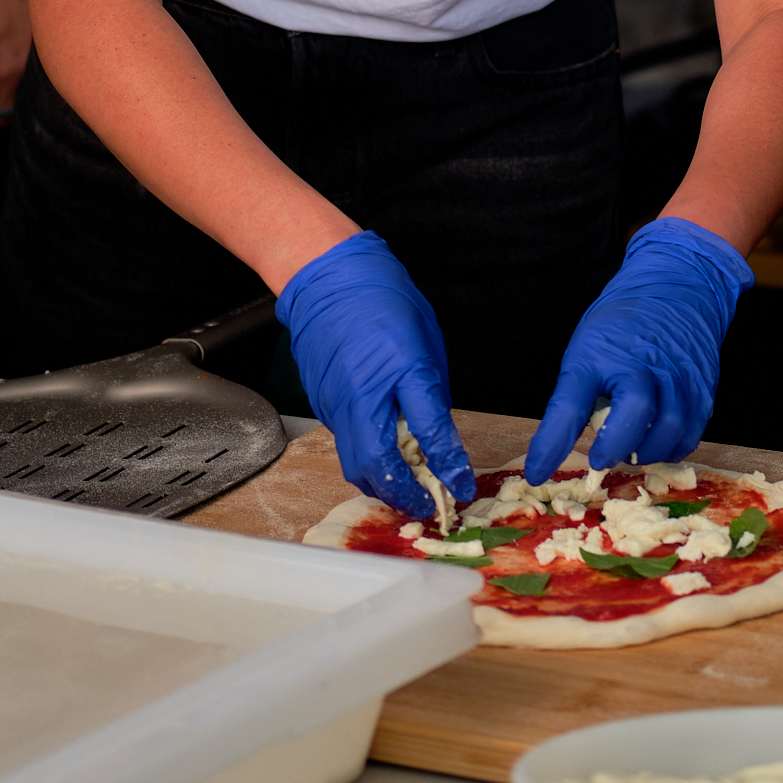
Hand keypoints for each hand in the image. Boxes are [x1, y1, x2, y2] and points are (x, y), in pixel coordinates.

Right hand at [276, 231, 476, 517]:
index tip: (461, 487)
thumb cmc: (382, 298)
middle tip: (429, 504)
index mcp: (398, 369)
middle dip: (403, 494)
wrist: (329, 277)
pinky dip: (366, 458)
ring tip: (410, 489)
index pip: (428, 430)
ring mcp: (334, 404)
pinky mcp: (321, 405)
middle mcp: (361, 395)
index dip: (448, 465)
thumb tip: (439, 431)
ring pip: (356, 463)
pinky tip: (385, 457)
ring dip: (383, 483)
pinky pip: (345, 443)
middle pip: (377, 466)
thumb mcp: (424, 341)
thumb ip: (431, 391)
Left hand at [524, 217, 752, 484]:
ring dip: (647, 453)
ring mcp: (677, 374)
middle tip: (602, 458)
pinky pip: (690, 431)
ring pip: (669, 429)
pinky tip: (658, 444)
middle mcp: (642, 362)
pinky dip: (672, 448)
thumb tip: (557, 453)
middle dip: (616, 446)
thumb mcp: (587, 351)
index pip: (570, 404)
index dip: (552, 444)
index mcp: (600, 353)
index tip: (538, 473)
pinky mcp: (703, 387)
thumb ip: (576, 399)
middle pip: (634, 412)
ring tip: (632, 451)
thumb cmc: (621, 327)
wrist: (675, 288)